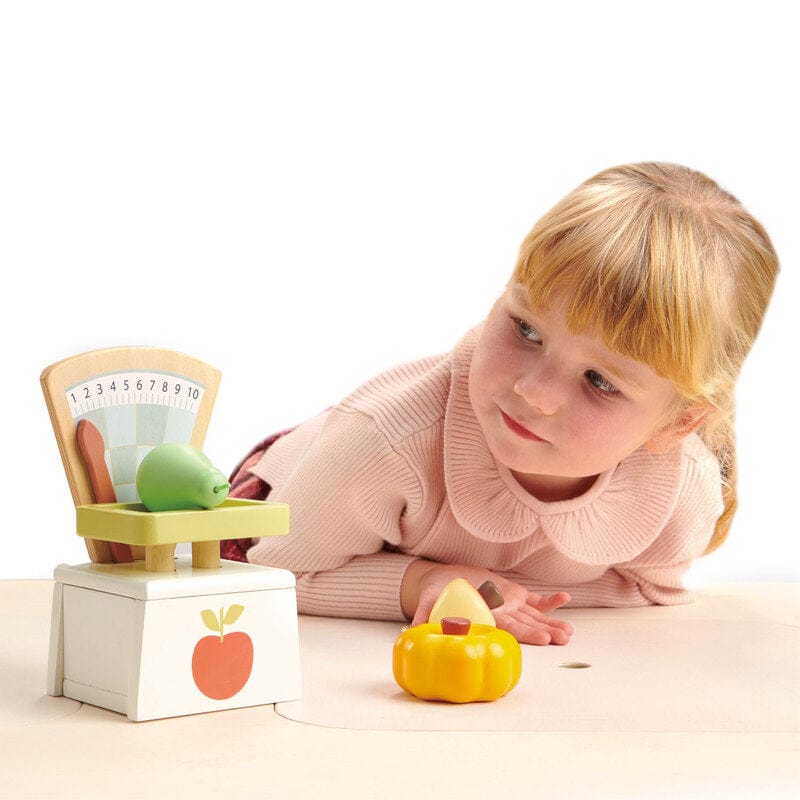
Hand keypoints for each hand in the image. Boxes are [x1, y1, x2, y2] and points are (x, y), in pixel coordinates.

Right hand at [405, 562, 572, 645]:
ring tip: (569, 630)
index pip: (509, 629)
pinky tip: (564, 599)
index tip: (542, 640)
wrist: (441, 580)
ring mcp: (508, 604)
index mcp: (485, 617)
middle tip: (564, 638)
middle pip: (527, 626)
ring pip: (534, 616)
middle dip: (546, 632)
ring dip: (551, 621)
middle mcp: (500, 613)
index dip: (526, 634)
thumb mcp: (427, 601)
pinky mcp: (511, 593)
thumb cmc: (435, 592)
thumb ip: (423, 616)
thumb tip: (410, 631)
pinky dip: (548, 600)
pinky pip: (533, 599)